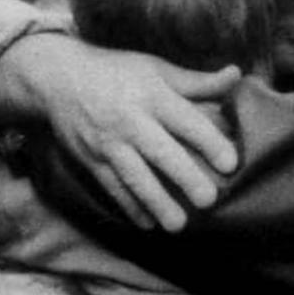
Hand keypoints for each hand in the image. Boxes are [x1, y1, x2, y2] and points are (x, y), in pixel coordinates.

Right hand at [21, 39, 241, 230]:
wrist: (57, 77)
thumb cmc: (117, 72)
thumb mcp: (156, 69)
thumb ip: (197, 82)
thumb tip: (236, 75)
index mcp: (152, 95)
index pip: (185, 120)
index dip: (209, 141)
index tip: (230, 163)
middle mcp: (130, 120)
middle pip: (160, 152)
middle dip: (184, 177)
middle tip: (209, 200)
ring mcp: (108, 143)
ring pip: (134, 176)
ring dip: (156, 202)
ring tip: (178, 225)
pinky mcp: (91, 160)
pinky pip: (111, 187)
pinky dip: (128, 207)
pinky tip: (147, 224)